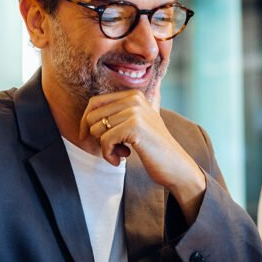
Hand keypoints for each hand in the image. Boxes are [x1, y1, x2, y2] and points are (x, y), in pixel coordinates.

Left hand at [80, 89, 205, 216]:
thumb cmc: (152, 148)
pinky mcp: (134, 127)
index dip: (86, 122)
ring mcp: (135, 111)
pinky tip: (120, 160)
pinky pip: (105, 141)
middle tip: (115, 149)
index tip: (87, 138)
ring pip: (96, 129)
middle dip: (97, 137)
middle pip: (92, 116)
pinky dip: (108, 155)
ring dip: (105, 148)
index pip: (94, 103)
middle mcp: (134, 98)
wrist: (176, 166)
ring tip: (121, 153)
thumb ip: (116, 114)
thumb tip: (86, 114)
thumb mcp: (135, 124)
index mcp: (133, 94)